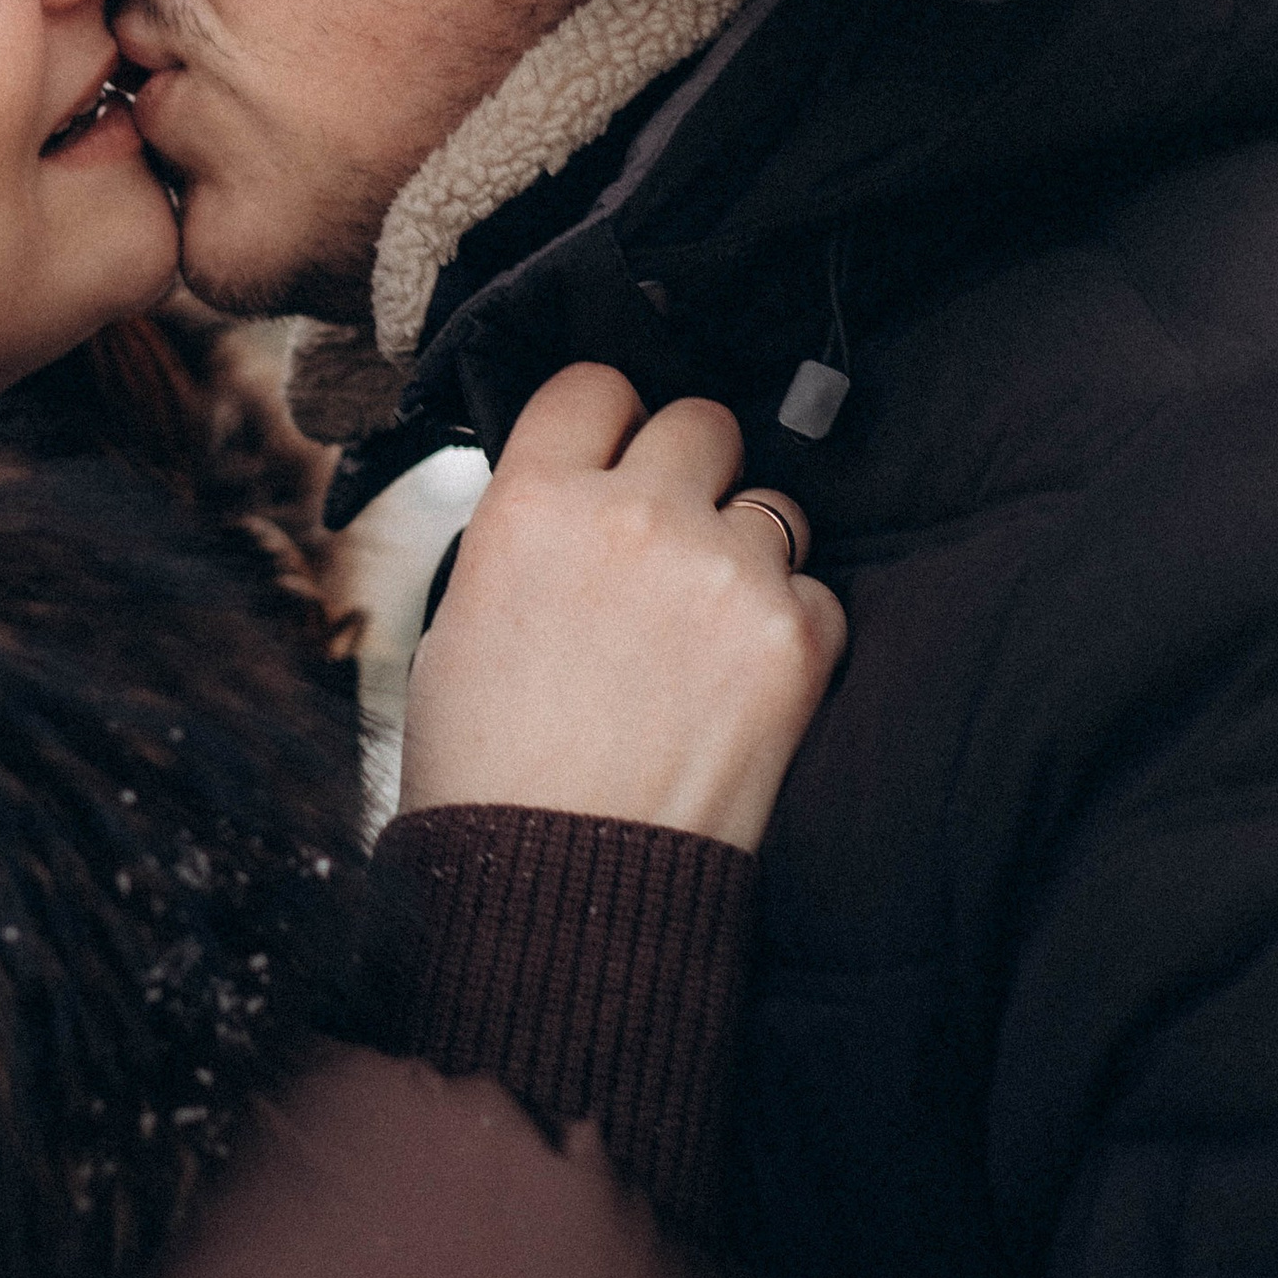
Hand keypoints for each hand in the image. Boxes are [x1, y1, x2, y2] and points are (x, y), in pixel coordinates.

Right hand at [399, 362, 844, 849]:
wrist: (556, 893)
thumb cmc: (489, 772)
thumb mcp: (459, 622)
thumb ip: (527, 536)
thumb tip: (575, 502)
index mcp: (532, 504)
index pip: (596, 384)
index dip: (609, 421)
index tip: (616, 454)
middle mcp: (631, 517)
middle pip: (701, 421)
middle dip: (692, 473)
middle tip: (672, 543)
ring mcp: (721, 572)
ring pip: (773, 506)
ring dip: (749, 553)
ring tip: (703, 636)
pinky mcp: (792, 637)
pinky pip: (818, 592)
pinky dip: (791, 632)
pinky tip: (739, 690)